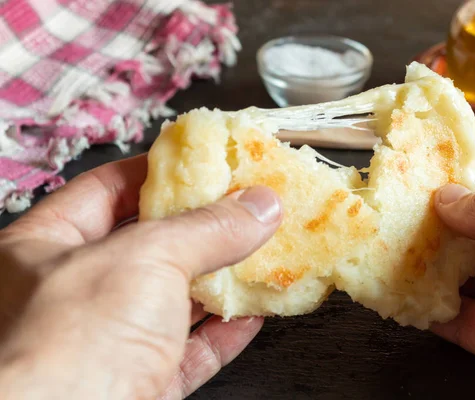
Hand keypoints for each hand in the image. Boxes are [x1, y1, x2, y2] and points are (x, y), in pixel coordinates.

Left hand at [0, 155, 281, 398]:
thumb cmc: (67, 345)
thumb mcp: (144, 260)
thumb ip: (206, 229)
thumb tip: (259, 206)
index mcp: (43, 248)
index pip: (107, 189)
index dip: (159, 170)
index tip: (205, 161)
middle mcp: (71, 294)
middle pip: (149, 244)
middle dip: (202, 226)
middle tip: (245, 205)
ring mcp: (107, 342)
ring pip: (175, 299)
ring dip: (223, 278)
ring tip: (263, 250)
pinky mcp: (140, 383)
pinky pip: (192, 349)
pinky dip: (226, 330)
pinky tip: (255, 311)